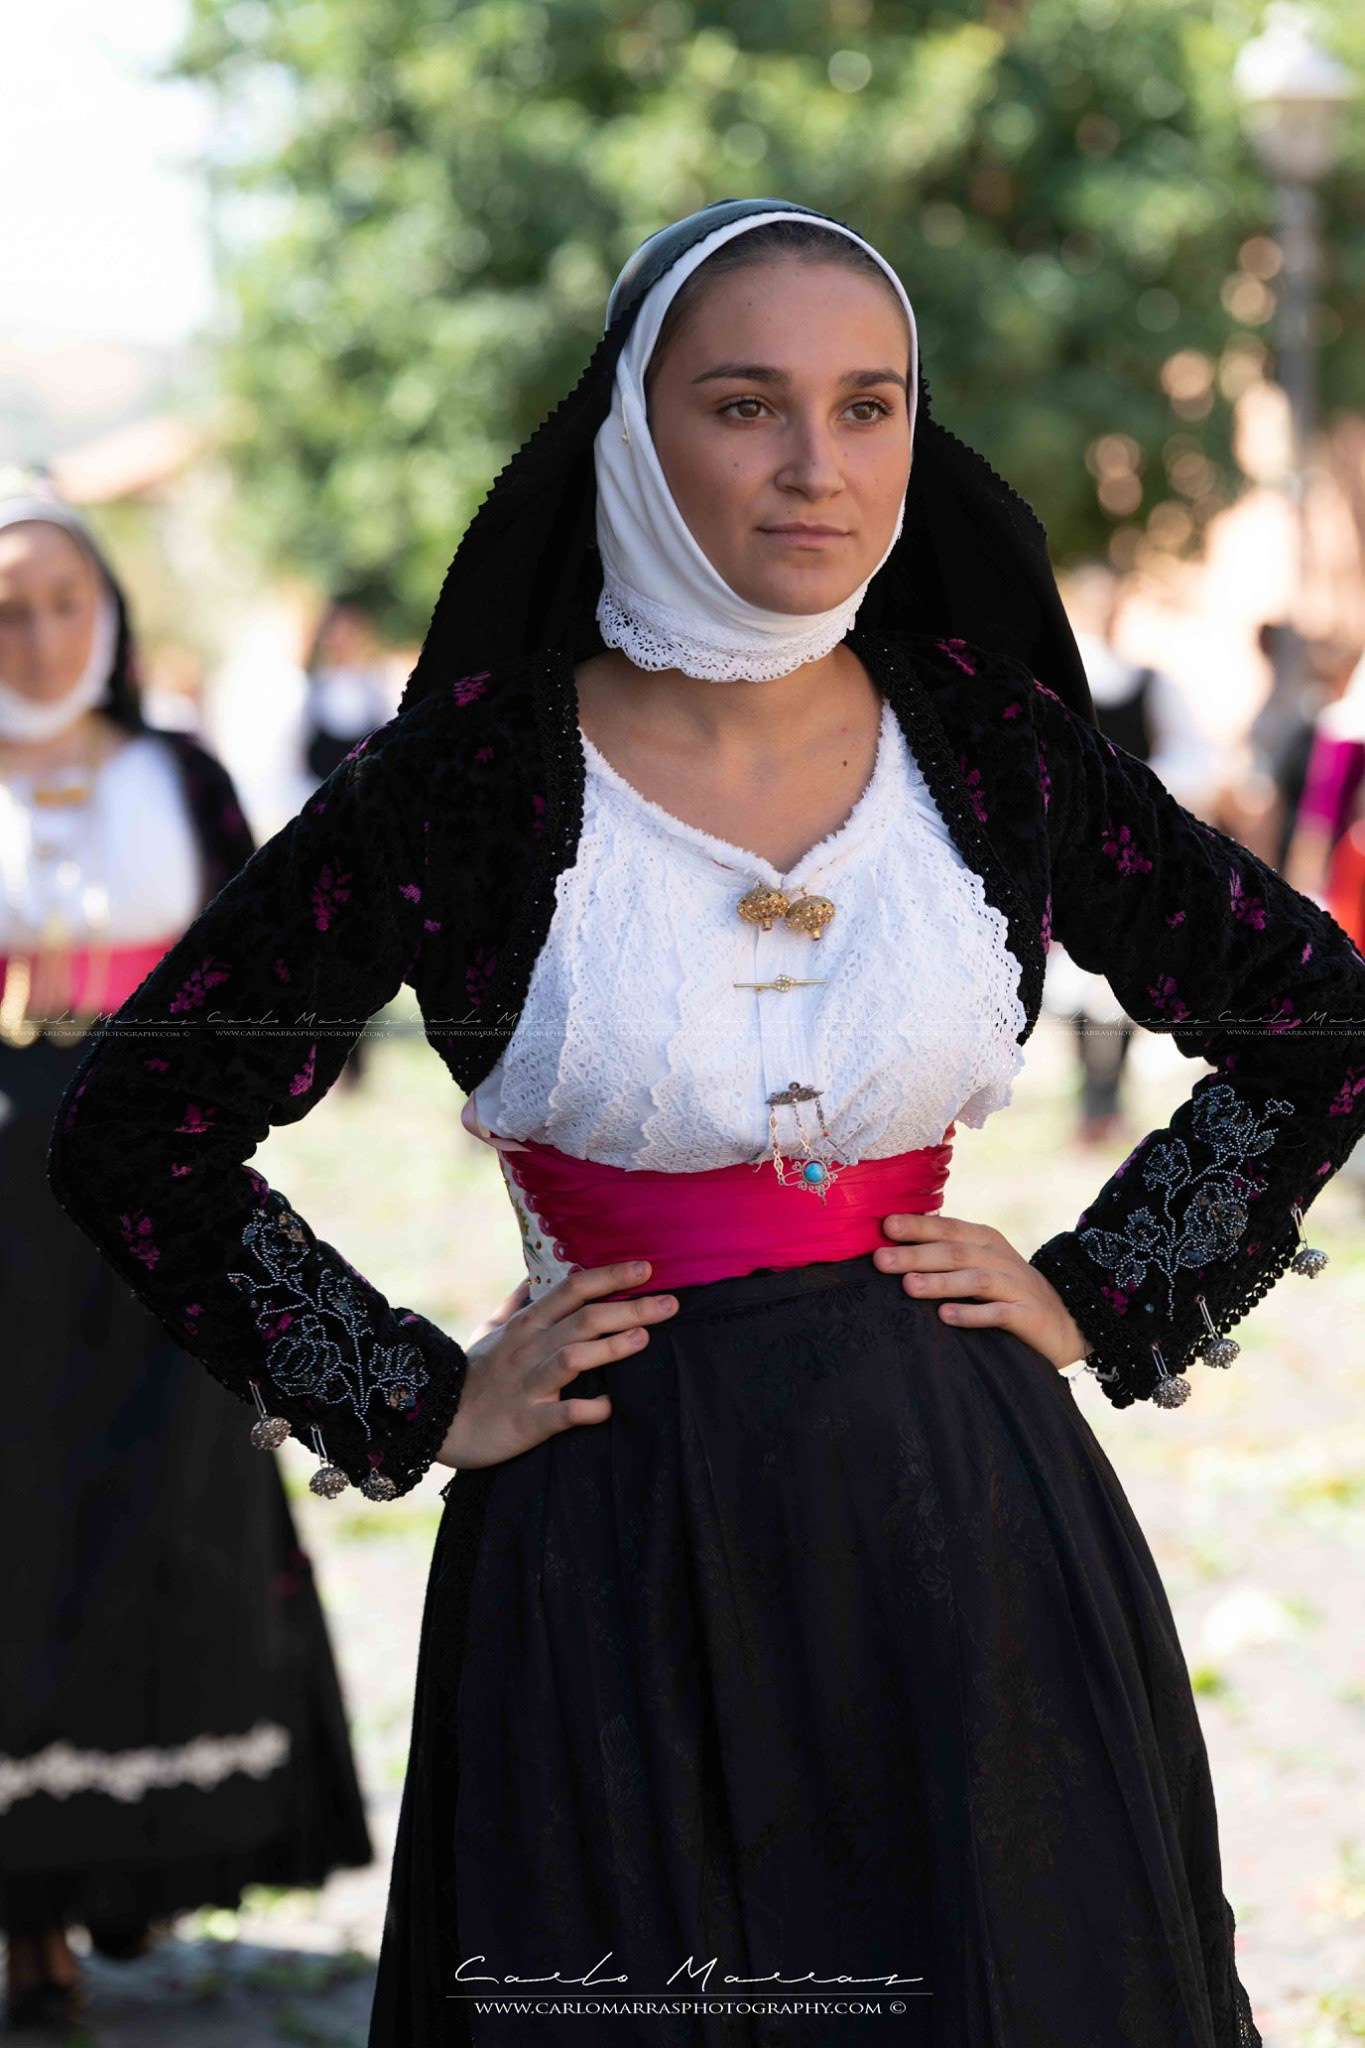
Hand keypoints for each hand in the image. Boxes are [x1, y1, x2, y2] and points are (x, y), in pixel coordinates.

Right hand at [436, 1259, 679, 1470]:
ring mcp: (529, 1384)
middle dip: (629, 1307)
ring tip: (644, 1338)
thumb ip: (515, 1304)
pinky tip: (612, 1406)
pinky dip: (589, 1408)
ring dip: (611, 1348)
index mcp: (525, 1325)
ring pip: (573, 1357)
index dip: (609, 1276)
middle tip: (671, 1303)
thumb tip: (533, 1277)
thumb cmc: (471, 1376)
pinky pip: (563, 1414)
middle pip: (584, 1319)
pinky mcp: (528, 1420)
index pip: (572, 1289)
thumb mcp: (489, 1331)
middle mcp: (529, 1348)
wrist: (437, 1423)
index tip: (645, 1268)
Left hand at [874, 1212, 1091, 1371]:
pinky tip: (946, 1316)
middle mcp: (999, 1258)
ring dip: (941, 1282)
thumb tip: (891, 1247)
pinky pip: (999, 1313)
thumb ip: (946, 1253)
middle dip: (916, 1254)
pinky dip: (972, 1313)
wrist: (1068, 1319)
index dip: (918, 1226)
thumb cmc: (1007, 1290)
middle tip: (880, 1259)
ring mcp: (1016, 1286)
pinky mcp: (1028, 1315)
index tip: (884, 1226)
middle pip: (955, 1252)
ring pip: (976, 1279)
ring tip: (909, 1286)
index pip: (948, 1228)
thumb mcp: (980, 1264)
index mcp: (985, 1241)